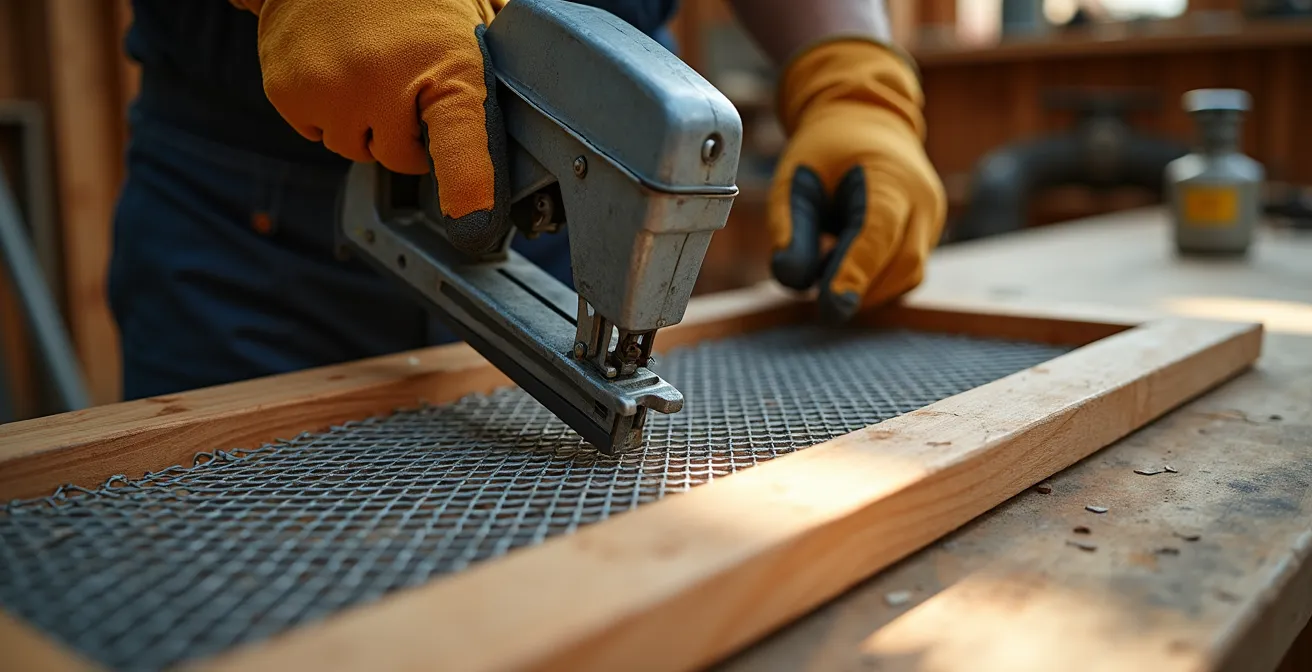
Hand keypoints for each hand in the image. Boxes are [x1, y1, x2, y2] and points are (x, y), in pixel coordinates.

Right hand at [231, 0, 510, 254]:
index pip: (462, 142)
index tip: (474, 224)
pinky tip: (337, 68)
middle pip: (403, 159)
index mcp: (448, 62)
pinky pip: (317, 132)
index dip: (469, 189)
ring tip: (369, 68)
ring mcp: (331, 88)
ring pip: (356, 149)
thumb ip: (501, 57)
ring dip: (365, 124)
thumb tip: (541, 100)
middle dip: (407, 132)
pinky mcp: (288, 92)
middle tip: (405, 80)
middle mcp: (385, 79)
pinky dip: (327, 111)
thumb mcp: (472, 8)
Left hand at [767, 39, 946, 322]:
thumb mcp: (794, 182)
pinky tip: (845, 262)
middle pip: (901, 264)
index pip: (878, 234)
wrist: (865, 122)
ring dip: (865, 288)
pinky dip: (875, 282)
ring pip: (907, 276)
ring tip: (828, 259)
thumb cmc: (825, 151)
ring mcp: (932, 221)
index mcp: (890, 178)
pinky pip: (905, 274)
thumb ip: (790, 229)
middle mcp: (923, 202)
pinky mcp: (926, 237)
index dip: (855, 272)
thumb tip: (792, 279)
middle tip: (815, 287)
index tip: (831, 306)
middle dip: (857, 286)